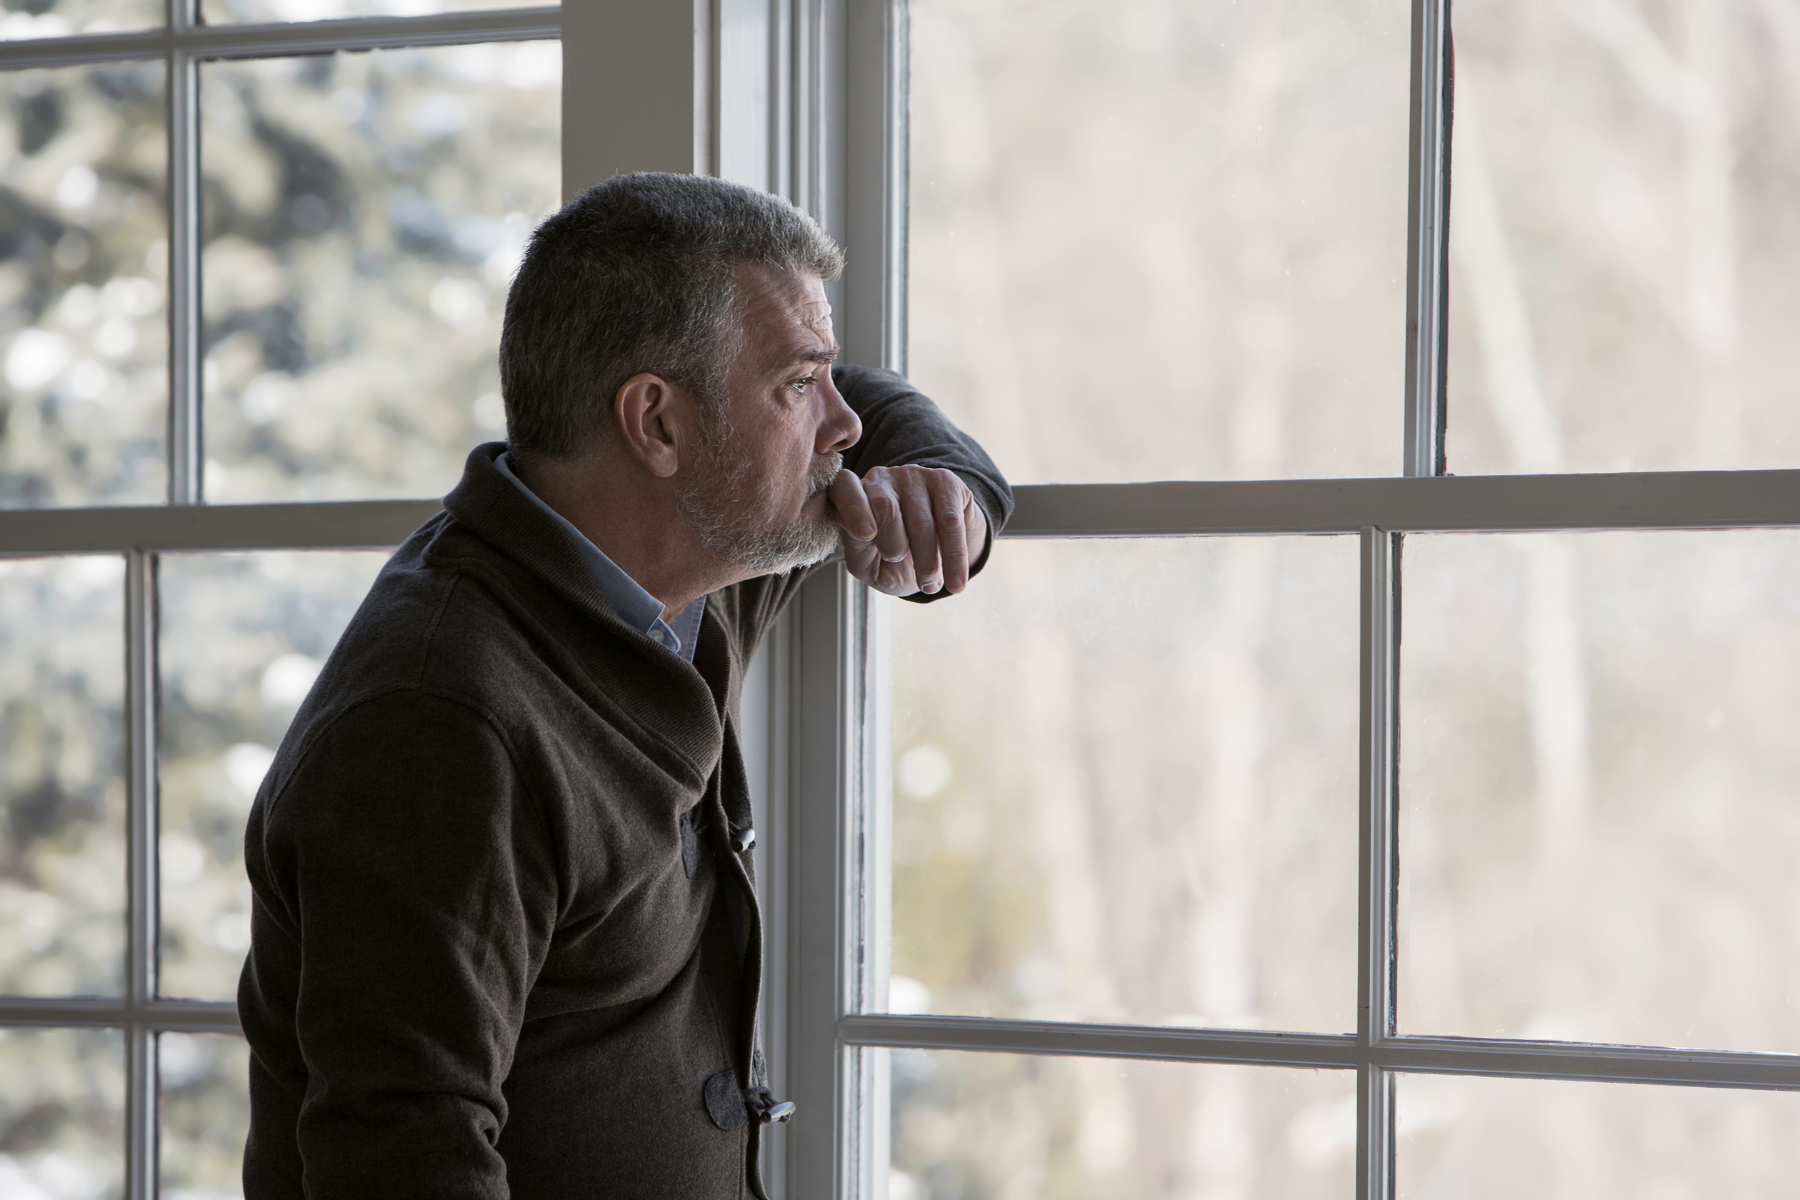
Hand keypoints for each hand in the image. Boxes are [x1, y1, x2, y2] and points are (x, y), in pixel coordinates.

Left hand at [828, 464, 988, 596]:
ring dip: (926, 560)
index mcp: (854, 495)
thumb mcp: (867, 563)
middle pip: (885, 507)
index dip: (853, 508)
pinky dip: (954, 556)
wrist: (933, 555)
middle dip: (894, 545)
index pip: (844, 487)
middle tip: (898, 562)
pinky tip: (955, 581)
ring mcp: (914, 477)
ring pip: (921, 520)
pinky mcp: (946, 482)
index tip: (866, 535)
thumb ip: (856, 548)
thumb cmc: (891, 559)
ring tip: (929, 585)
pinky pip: (951, 522)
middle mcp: (882, 479)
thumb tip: (861, 532)